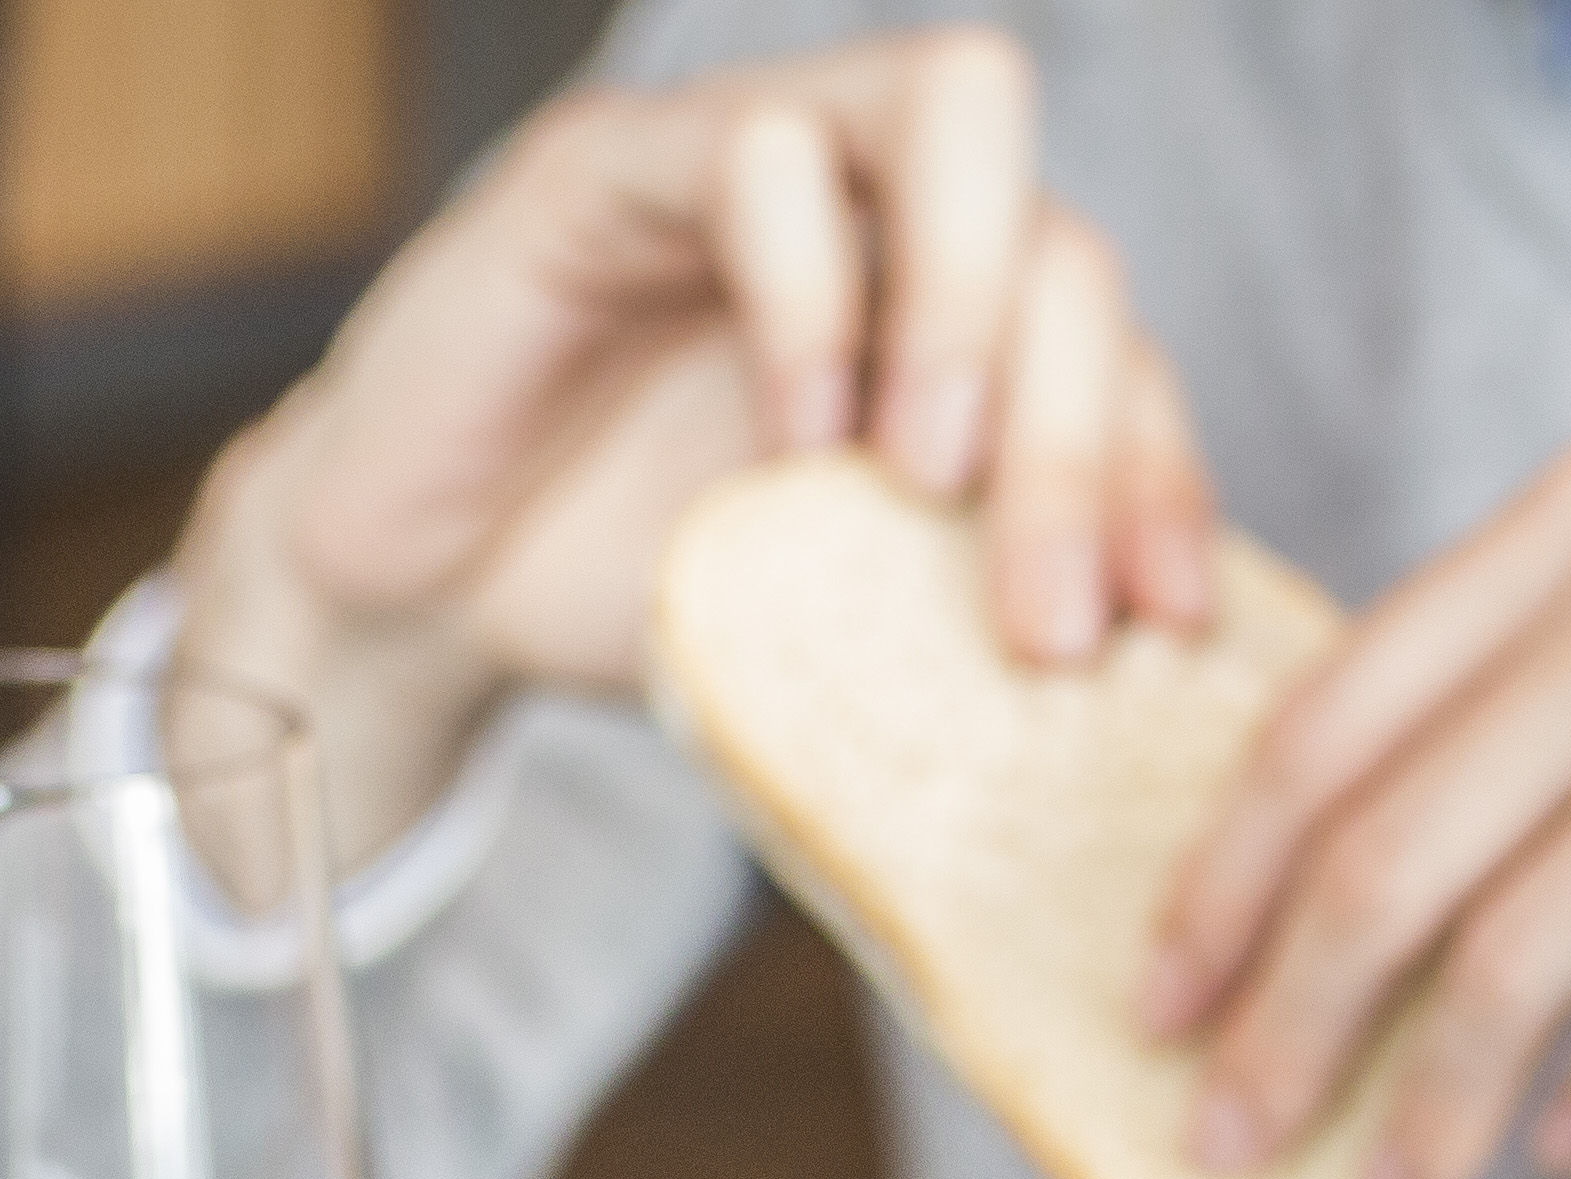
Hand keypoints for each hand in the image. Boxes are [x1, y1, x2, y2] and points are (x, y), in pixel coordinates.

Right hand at [178, 24, 1213, 863]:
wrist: (409, 608)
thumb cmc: (620, 597)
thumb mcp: (832, 615)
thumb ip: (960, 587)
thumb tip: (1144, 673)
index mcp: (939, 314)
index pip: (1111, 337)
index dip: (1160, 471)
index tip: (1161, 623)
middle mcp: (866, 210)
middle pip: (1062, 237)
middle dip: (1079, 439)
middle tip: (1044, 618)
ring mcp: (744, 159)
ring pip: (952, 114)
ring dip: (971, 313)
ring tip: (925, 487)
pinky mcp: (612, 166)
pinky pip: (765, 155)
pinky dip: (811, 298)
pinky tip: (792, 446)